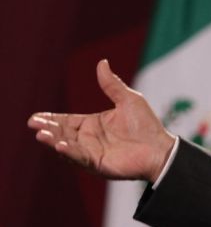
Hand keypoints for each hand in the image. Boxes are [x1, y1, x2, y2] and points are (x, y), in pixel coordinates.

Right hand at [27, 59, 174, 181]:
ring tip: (41, 135)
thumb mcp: (128, 99)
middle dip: (47, 129)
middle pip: (62, 133)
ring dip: (53, 140)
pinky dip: (70, 152)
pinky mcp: (98, 164)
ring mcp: (92, 152)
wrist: (160, 148)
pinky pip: (80, 158)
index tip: (35, 117)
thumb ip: (111, 84)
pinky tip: (60, 146)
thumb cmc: (146, 125)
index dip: (51, 119)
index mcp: (93, 124)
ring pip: (67, 146)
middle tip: (34, 124)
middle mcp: (89, 139)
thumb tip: (102, 62)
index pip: (66, 120)